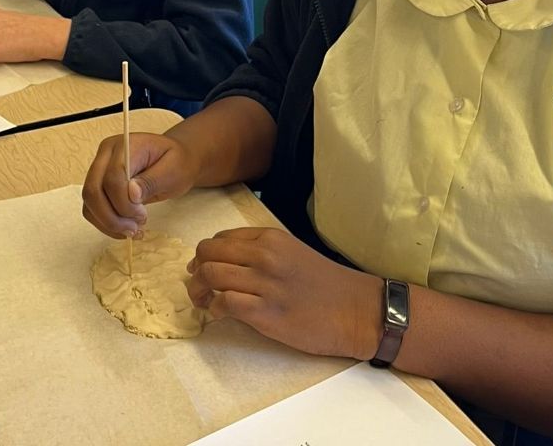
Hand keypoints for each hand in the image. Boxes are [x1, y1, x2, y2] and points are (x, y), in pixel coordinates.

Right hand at [82, 132, 199, 237]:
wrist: (175, 161)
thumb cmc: (176, 163)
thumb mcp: (173, 170)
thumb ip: (152, 180)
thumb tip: (131, 194)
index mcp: (125, 145)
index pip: (113, 176)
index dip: (124, 201)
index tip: (143, 215)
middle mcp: (106, 154)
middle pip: (93, 190)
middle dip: (112, 216)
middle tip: (135, 228)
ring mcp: (99, 169)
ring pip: (89, 202)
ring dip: (108, 223)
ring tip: (133, 231)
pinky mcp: (99, 185)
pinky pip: (92, 209)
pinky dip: (105, 224)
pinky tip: (125, 230)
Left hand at [185, 227, 383, 359]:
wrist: (356, 310)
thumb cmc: (325, 284)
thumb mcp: (292, 252)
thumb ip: (261, 251)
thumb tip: (224, 261)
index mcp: (270, 237)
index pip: (220, 238)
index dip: (206, 255)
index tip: (203, 269)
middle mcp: (264, 255)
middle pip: (208, 253)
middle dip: (196, 271)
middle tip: (197, 287)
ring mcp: (265, 283)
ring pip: (210, 276)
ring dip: (199, 291)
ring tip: (204, 303)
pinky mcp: (266, 313)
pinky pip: (224, 303)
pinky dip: (214, 309)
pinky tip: (219, 315)